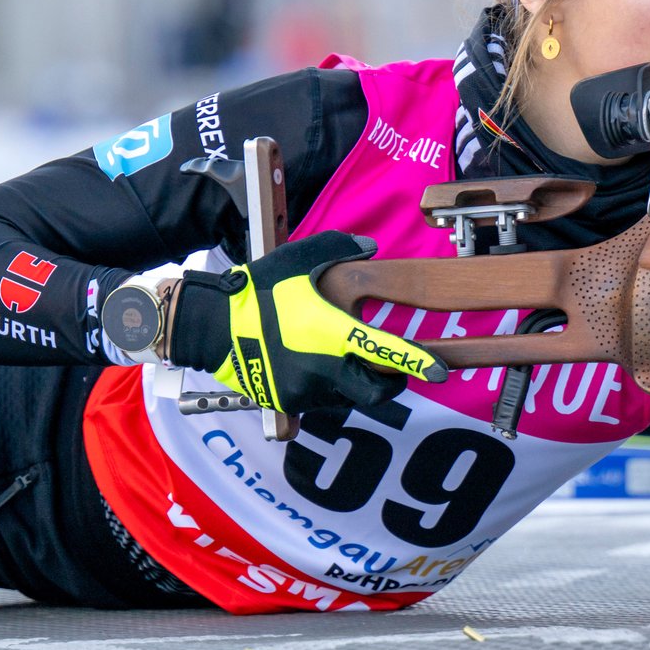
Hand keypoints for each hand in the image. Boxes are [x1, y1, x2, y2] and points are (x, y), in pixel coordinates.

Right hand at [171, 231, 445, 412]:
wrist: (210, 327)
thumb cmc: (257, 290)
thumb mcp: (298, 259)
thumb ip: (339, 249)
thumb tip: (370, 248)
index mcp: (332, 333)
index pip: (384, 352)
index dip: (415, 362)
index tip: (440, 371)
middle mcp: (323, 369)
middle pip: (375, 393)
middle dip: (390, 383)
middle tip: (391, 368)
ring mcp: (305, 390)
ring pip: (348, 398)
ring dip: (355, 383)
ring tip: (343, 359)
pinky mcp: (289, 402)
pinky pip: (322, 400)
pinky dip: (328, 387)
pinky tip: (315, 365)